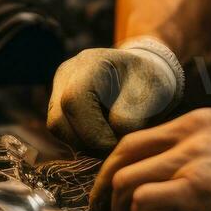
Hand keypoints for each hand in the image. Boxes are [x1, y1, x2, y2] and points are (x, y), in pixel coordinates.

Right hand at [46, 38, 184, 154]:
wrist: (145, 76)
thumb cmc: (150, 82)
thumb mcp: (152, 94)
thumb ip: (131, 116)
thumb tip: (109, 137)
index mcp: (90, 63)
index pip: (74, 101)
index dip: (93, 132)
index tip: (117, 145)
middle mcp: (67, 74)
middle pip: (59, 120)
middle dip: (88, 142)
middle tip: (115, 148)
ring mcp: (59, 89)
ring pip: (59, 130)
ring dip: (84, 144)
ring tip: (111, 141)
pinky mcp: (58, 105)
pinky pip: (63, 132)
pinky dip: (82, 141)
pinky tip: (103, 137)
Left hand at [89, 108, 210, 210]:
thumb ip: (199, 159)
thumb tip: (168, 189)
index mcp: (200, 122)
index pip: (137, 138)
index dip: (115, 168)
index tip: (111, 191)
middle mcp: (192, 133)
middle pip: (122, 154)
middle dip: (105, 188)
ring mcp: (194, 157)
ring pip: (125, 178)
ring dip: (121, 209)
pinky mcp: (199, 187)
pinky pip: (145, 200)